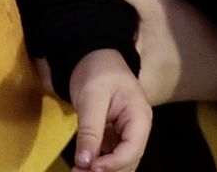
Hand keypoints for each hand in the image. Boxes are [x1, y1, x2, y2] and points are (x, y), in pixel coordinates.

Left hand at [68, 49, 151, 171]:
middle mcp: (137, 130)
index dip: (113, 164)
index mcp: (139, 117)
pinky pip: (110, 158)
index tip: (90, 167)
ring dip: (101, 171)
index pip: (132, 149)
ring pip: (120, 164)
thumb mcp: (91, 97)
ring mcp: (126, 135)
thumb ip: (90, 130)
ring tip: (77, 171)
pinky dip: (97, 165)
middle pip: (128, 161)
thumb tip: (85, 162)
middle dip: (106, 171)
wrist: (93, 56)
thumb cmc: (97, 70)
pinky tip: (81, 166)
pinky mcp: (114, 138)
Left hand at [83, 0, 216, 106]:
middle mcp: (121, 95)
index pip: (81, 52)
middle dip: (83, 28)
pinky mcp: (142, 82)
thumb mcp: (158, 5)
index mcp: (119, 84)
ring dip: (98, 34)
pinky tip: (109, 23)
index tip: (63, 1)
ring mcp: (132, 91)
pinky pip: (118, 60)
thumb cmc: (191, 38)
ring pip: (105, 57)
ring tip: (84, 6)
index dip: (72, 25)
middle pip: (91, 55)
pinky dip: (114, 42)